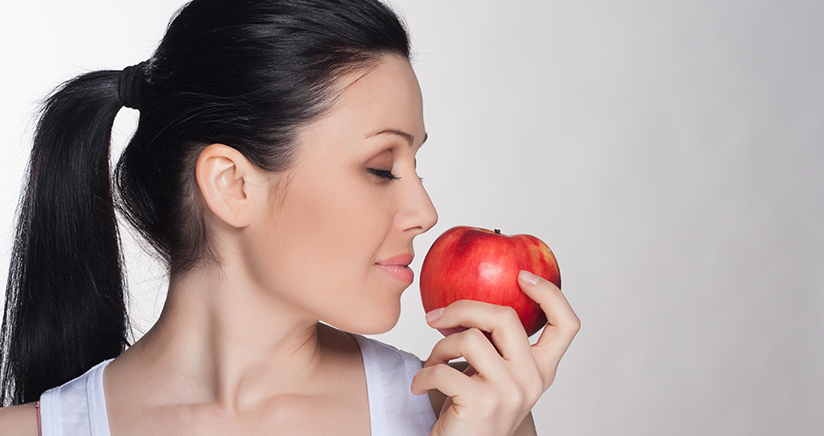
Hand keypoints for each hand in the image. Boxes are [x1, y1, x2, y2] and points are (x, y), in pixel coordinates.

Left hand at [411, 270, 579, 435]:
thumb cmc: (472, 411)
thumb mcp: (493, 374)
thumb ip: (496, 344)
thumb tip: (470, 298)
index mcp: (541, 370)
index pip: (566, 325)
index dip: (549, 294)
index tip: (522, 277)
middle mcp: (532, 380)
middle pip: (506, 316)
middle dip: (464, 308)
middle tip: (436, 317)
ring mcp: (510, 392)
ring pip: (470, 338)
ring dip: (439, 346)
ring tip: (431, 362)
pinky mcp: (482, 403)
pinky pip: (444, 369)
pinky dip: (424, 375)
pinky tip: (420, 385)